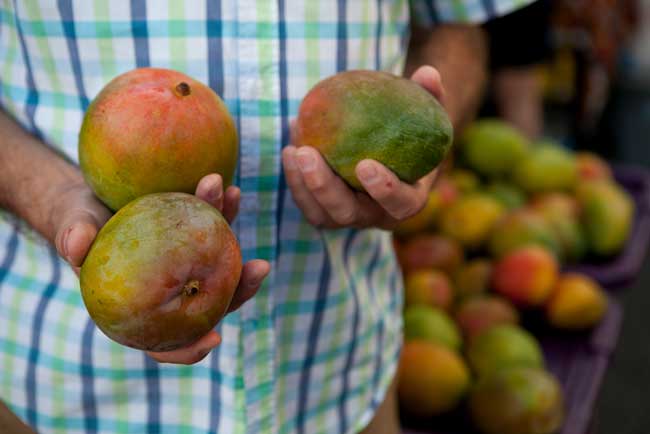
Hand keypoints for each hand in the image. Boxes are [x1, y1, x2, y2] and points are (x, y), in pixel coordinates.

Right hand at [50, 175, 269, 364]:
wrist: (92, 200)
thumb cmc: (79, 224)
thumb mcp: (72, 228)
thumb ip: (71, 237)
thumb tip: (75, 245)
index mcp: (142, 309)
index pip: (165, 345)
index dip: (191, 349)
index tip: (215, 339)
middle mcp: (173, 291)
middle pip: (211, 304)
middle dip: (240, 287)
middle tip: (259, 267)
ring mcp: (190, 264)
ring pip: (221, 262)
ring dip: (234, 233)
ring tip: (238, 202)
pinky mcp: (197, 237)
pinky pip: (215, 227)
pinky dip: (223, 209)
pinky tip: (231, 189)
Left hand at [282, 65, 445, 229]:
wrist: (393, 158)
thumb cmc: (413, 133)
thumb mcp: (427, 115)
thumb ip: (430, 96)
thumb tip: (427, 72)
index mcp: (409, 200)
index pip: (400, 204)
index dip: (385, 189)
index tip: (365, 164)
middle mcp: (377, 216)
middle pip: (349, 213)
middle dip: (325, 188)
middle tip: (308, 154)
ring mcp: (350, 218)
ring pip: (322, 214)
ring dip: (303, 185)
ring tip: (294, 150)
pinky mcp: (327, 213)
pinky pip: (307, 204)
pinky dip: (295, 179)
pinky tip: (290, 148)